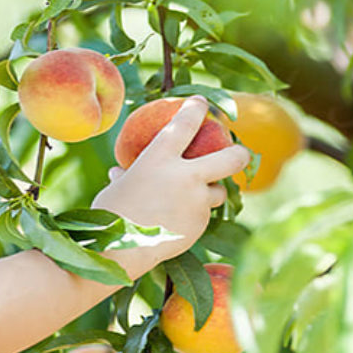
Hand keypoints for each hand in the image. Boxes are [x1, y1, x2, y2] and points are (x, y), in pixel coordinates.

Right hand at [92, 96, 250, 254]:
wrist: (120, 249)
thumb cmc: (110, 213)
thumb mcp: (117, 186)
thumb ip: (127, 175)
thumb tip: (120, 173)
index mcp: (160, 157)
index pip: (185, 123)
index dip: (196, 109)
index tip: (202, 103)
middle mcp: (185, 176)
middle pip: (230, 157)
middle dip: (240, 153)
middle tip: (242, 153)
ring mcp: (196, 202)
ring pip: (219, 192)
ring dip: (212, 192)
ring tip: (198, 196)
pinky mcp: (199, 225)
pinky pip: (203, 216)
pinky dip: (194, 215)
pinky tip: (178, 221)